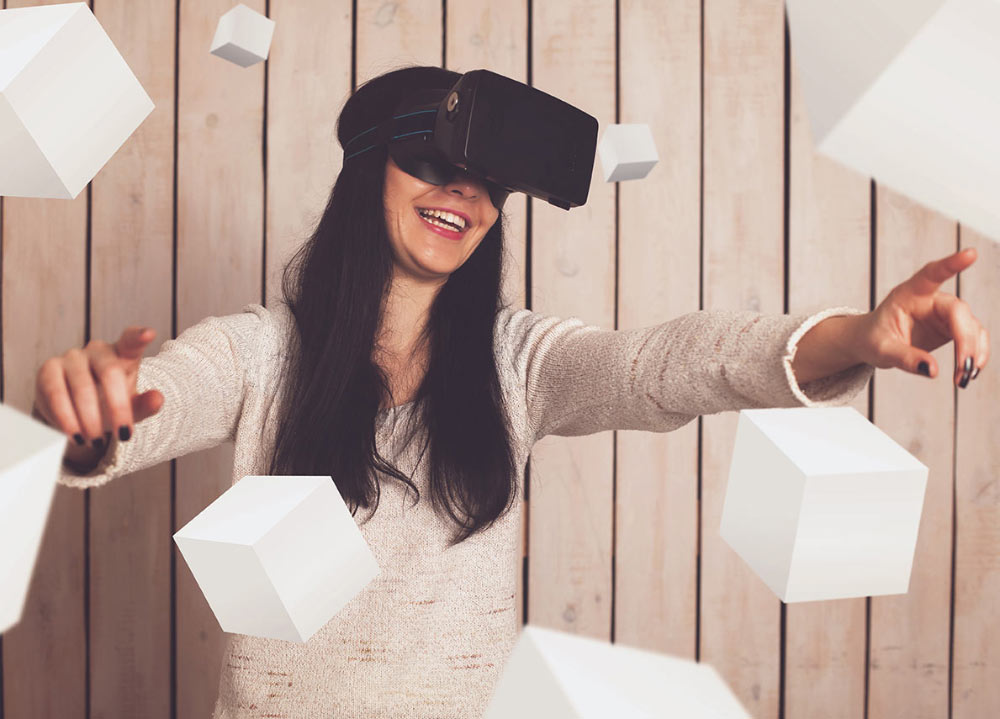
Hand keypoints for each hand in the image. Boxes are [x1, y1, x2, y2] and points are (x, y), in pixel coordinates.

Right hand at [33, 327, 164, 454]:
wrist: (76, 409)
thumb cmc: (109, 401)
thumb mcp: (132, 406)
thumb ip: (146, 404)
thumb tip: (158, 399)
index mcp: (123, 354)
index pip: (131, 341)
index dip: (138, 337)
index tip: (148, 334)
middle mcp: (97, 350)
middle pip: (110, 372)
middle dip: (118, 408)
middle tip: (123, 436)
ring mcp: (71, 357)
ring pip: (81, 386)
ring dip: (89, 419)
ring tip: (96, 442)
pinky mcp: (48, 370)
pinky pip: (56, 394)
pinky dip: (66, 418)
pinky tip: (74, 435)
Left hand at [852, 248, 988, 387]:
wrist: (871, 342)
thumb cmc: (872, 339)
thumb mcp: (881, 350)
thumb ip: (904, 358)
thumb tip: (933, 370)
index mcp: (909, 294)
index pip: (931, 274)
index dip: (951, 264)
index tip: (970, 254)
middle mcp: (931, 299)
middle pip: (958, 312)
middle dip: (965, 341)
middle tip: (963, 369)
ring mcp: (945, 313)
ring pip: (972, 326)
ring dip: (973, 351)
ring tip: (964, 378)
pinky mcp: (952, 327)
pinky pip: (973, 338)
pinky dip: (974, 354)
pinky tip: (968, 373)